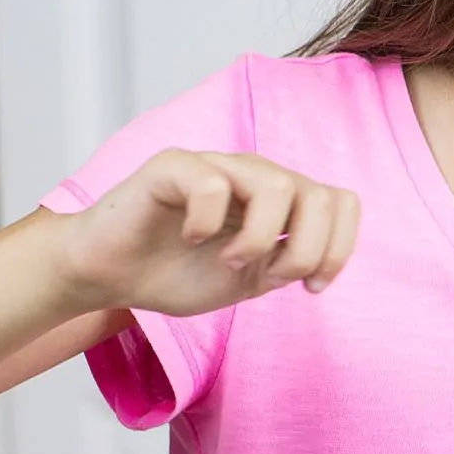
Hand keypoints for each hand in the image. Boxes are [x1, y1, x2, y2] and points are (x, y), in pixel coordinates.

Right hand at [55, 150, 360, 316]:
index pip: (342, 203)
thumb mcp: (249, 278)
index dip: (338, 248)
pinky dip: (209, 224)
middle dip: (305, 251)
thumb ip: (286, 264)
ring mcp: (216, 165)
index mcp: (279, 202)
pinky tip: (191, 238)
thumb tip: (320, 258)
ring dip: (260, 239)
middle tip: (268, 277)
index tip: (312, 288)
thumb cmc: (176, 273)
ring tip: (228, 261)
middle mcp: (254, 175)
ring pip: (277, 185)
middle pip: (320, 196)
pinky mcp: (173, 165)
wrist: (111, 275)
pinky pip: (213, 184)